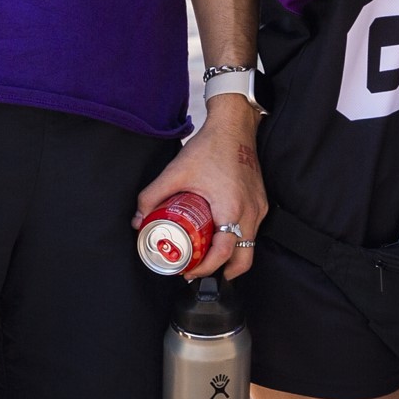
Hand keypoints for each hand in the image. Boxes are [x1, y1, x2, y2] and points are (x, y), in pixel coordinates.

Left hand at [135, 95, 265, 279]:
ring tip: (206, 254)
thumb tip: (138, 219)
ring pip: (250, 245)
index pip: (223, 253)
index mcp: (231, 209)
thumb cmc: (211, 147)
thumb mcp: (176, 171)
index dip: (205, 268)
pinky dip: (237, 239)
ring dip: (230, 255)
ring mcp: (258, 208)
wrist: (235, 126)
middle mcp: (250, 212)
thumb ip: (152, 195)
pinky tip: (218, 232)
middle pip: (244, 259)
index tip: (188, 271)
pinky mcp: (260, 202)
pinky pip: (252, 230)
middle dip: (223, 272)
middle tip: (199, 271)